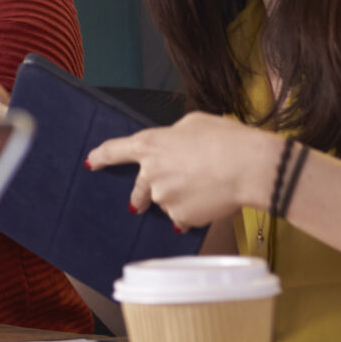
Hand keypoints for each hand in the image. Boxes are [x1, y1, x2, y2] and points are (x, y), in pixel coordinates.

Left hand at [87, 112, 277, 231]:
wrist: (250, 168)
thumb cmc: (226, 140)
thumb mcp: (194, 124)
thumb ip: (174, 136)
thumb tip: (174, 145)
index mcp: (151, 144)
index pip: (115, 150)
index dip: (101, 157)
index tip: (91, 163)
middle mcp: (151, 173)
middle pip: (138, 189)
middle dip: (139, 197)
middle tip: (139, 204)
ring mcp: (164, 197)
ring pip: (167, 202)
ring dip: (180, 199)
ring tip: (207, 189)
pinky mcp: (180, 216)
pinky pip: (183, 217)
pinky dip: (194, 212)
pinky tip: (212, 201)